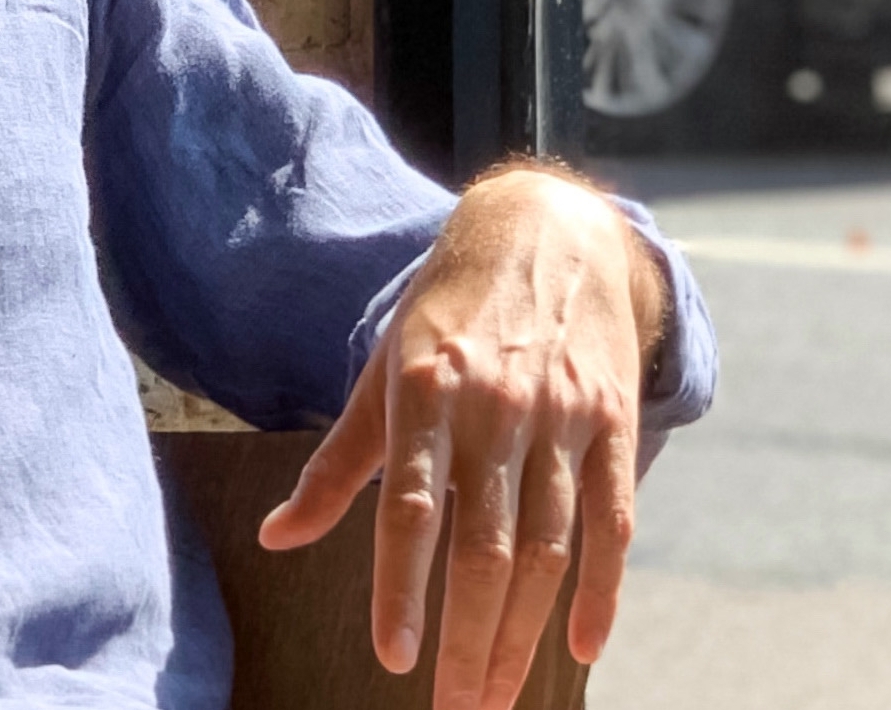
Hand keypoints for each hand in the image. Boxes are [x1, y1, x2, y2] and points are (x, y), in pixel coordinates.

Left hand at [256, 167, 664, 709]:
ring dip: (524, 631)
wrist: (550, 228)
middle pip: (486, 546)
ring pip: (548, 545)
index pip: (411, 509)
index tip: (395, 658)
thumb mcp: (383, 367)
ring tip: (497, 694)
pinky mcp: (613, 420)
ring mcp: (562, 415)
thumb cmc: (447, 310)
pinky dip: (602, 587)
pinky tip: (582, 644)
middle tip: (456, 709)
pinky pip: (612, 520)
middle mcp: (496, 406)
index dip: (402, 588)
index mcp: (425, 391)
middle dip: (470, 639)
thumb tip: (276, 538)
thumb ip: (337, 463)